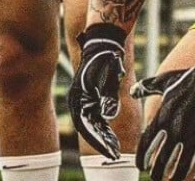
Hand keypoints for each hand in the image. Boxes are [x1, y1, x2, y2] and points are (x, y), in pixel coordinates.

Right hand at [68, 23, 126, 159]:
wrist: (103, 40)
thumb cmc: (106, 57)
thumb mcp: (109, 75)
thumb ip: (108, 95)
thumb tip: (109, 114)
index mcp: (80, 96)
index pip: (87, 126)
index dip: (99, 141)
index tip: (110, 152)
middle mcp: (79, 100)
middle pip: (89, 127)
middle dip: (102, 142)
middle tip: (115, 154)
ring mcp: (84, 98)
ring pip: (93, 122)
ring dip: (103, 135)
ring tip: (115, 148)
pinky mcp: (91, 95)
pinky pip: (96, 115)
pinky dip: (104, 125)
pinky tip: (112, 132)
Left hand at [131, 47, 194, 180]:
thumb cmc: (190, 78)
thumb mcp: (165, 80)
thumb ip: (147, 87)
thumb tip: (133, 92)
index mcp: (165, 116)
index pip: (148, 144)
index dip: (142, 157)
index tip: (140, 166)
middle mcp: (179, 129)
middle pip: (163, 159)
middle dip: (157, 172)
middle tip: (155, 177)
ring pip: (182, 166)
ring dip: (175, 177)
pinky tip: (194, 178)